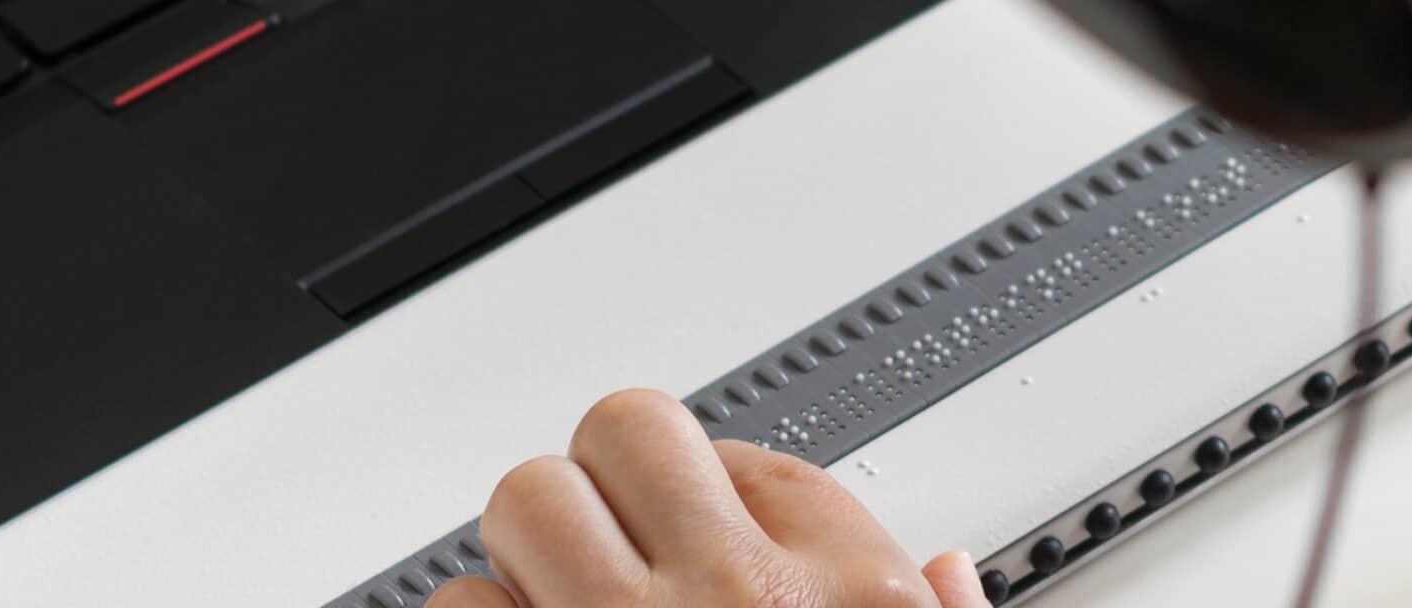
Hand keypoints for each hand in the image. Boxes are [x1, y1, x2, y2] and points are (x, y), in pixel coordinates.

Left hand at [426, 389, 992, 607]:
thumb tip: (950, 577)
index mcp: (854, 595)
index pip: (757, 455)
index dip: (707, 486)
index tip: (699, 528)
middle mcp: (738, 596)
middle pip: (623, 432)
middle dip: (604, 488)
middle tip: (607, 549)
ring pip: (525, 507)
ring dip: (523, 567)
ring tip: (552, 604)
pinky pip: (460, 605)